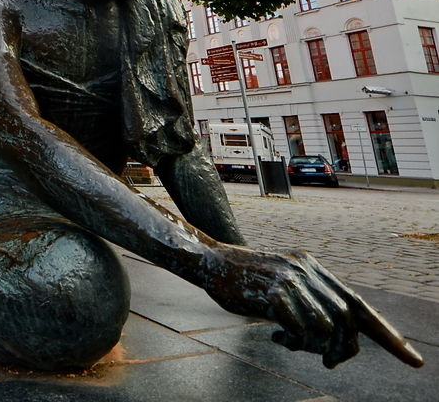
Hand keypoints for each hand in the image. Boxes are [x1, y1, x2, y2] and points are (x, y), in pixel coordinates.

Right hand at [207, 245, 422, 369]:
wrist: (210, 261)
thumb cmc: (246, 281)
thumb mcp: (284, 287)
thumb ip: (310, 302)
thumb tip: (338, 341)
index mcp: (313, 267)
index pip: (360, 304)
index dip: (388, 334)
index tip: (413, 360)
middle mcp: (306, 269)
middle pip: (348, 320)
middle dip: (343, 350)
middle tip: (326, 363)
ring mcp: (290, 279)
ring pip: (328, 327)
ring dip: (315, 347)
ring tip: (294, 345)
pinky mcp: (273, 292)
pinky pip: (300, 330)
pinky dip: (294, 343)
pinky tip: (277, 338)